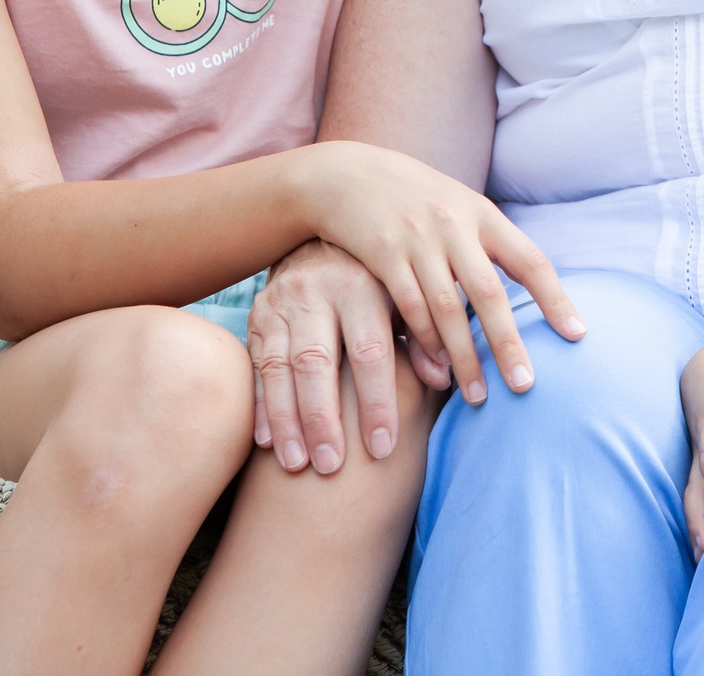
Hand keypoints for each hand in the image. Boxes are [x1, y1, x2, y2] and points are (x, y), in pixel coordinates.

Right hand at [248, 239, 450, 473]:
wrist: (321, 237)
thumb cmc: (376, 278)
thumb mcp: (403, 296)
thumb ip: (424, 335)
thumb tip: (446, 379)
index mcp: (360, 286)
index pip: (369, 352)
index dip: (376, 401)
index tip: (382, 448)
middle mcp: (315, 293)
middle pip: (316, 363)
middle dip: (322, 418)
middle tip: (330, 466)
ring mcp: (280, 305)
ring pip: (280, 369)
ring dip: (286, 421)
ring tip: (297, 465)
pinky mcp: (257, 317)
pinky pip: (257, 367)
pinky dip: (260, 406)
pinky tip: (265, 444)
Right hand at [305, 142, 583, 407]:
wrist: (346, 173)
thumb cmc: (414, 198)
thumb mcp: (459, 206)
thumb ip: (488, 243)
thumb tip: (528, 290)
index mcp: (484, 215)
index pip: (531, 261)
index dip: (556, 300)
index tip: (577, 336)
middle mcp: (456, 226)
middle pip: (490, 294)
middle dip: (508, 344)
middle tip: (525, 386)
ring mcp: (418, 240)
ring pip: (448, 309)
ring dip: (464, 357)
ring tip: (478, 396)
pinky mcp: (382, 254)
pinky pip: (408, 307)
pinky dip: (425, 341)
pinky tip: (436, 368)